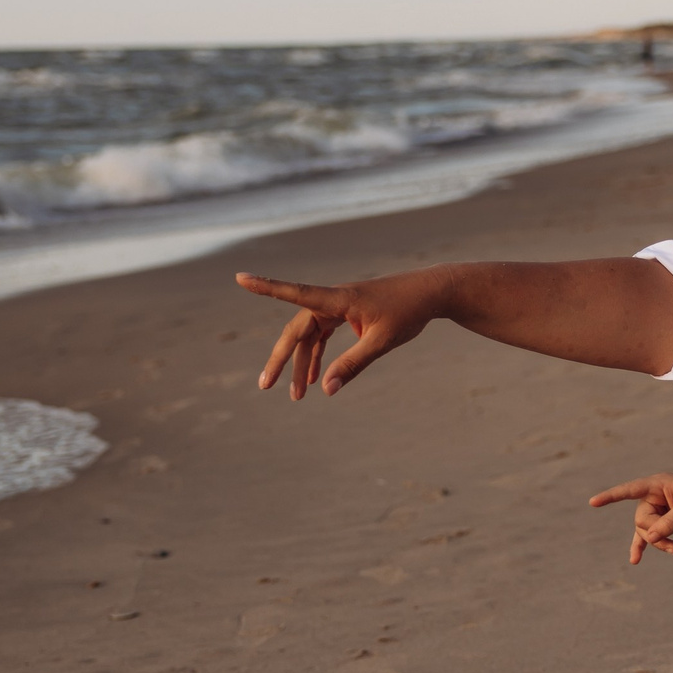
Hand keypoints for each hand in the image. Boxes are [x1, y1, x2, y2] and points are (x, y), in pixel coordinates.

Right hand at [235, 267, 449, 398]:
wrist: (432, 292)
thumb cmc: (409, 311)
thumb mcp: (381, 341)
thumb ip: (353, 364)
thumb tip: (326, 389)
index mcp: (338, 299)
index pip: (295, 293)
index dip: (266, 288)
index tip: (240, 278)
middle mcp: (333, 299)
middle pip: (297, 330)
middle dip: (281, 359)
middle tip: (266, 386)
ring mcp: (340, 306)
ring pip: (310, 335)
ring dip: (302, 363)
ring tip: (297, 395)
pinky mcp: (348, 312)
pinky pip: (324, 334)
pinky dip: (318, 355)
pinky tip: (315, 378)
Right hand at [589, 472, 672, 563]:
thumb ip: (670, 522)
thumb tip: (650, 538)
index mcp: (656, 485)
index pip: (629, 490)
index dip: (611, 497)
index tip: (593, 502)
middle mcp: (652, 497)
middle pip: (641, 520)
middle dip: (656, 534)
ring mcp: (655, 510)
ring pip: (646, 532)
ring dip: (660, 543)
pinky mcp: (661, 521)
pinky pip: (647, 536)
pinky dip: (642, 547)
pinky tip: (635, 560)